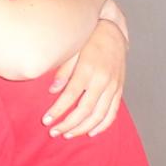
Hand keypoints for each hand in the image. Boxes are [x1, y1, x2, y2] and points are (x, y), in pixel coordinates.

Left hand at [42, 20, 126, 137]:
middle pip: (85, 110)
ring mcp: (113, 86)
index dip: (57, 110)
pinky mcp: (119, 89)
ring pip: (98, 116)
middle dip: (68, 124)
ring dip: (82, 129)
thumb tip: (52, 90)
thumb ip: (63, 70)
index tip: (46, 120)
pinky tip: (90, 133)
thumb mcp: (72, 49)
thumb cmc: (87, 39)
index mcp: (88, 69)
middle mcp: (102, 80)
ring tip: (67, 134)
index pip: (70, 96)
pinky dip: (102, 125)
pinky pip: (112, 112)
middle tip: (53, 132)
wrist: (112, 31)